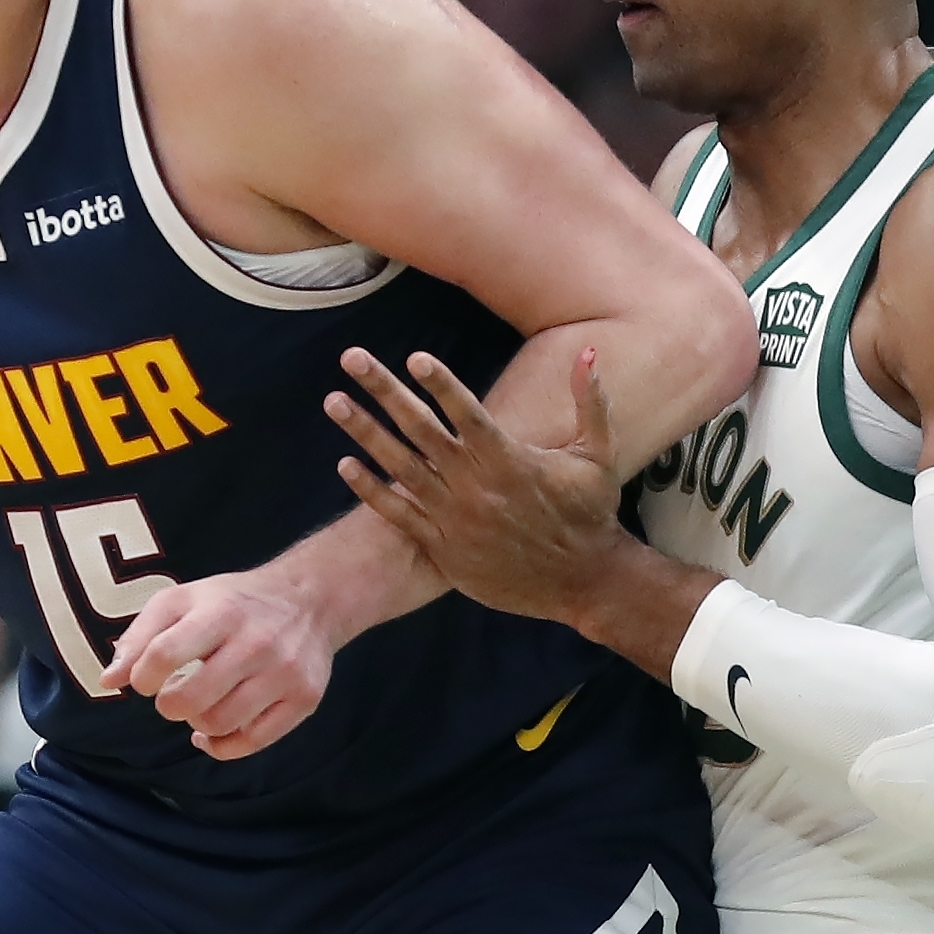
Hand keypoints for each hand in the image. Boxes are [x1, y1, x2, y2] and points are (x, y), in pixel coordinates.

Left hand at [103, 567, 334, 760]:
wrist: (309, 600)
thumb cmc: (232, 602)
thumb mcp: (183, 600)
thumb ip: (141, 636)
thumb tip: (108, 680)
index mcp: (220, 612)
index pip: (165, 654)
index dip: (142, 676)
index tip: (144, 681)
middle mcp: (256, 642)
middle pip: (193, 699)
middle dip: (168, 705)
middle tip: (170, 696)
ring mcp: (283, 673)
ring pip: (222, 723)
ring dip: (196, 723)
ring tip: (197, 705)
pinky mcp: (304, 699)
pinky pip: (254, 741)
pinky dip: (222, 746)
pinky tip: (211, 733)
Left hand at [326, 345, 634, 629]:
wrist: (584, 582)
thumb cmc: (591, 514)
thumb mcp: (599, 455)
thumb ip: (590, 401)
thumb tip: (589, 350)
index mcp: (510, 460)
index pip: (467, 413)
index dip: (441, 384)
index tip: (413, 357)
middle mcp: (476, 486)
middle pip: (420, 429)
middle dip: (384, 390)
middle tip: (352, 358)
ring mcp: (455, 518)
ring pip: (400, 468)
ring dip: (364, 432)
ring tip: (333, 401)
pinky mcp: (444, 547)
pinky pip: (399, 515)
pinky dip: (371, 491)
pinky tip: (344, 465)